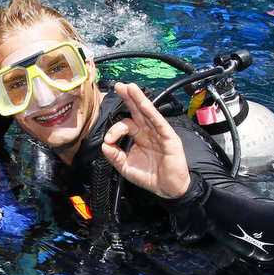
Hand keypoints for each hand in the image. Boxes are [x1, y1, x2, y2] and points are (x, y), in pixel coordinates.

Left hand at [101, 82, 190, 198]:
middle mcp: (149, 131)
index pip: (125, 125)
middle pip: (137, 110)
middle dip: (129, 97)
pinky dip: (151, 113)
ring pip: (148, 112)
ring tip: (130, 87)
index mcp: (139, 136)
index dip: (115, 130)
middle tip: (119, 85)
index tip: (109, 141)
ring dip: (139, 99)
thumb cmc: (150, 177)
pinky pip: (159, 123)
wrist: (168, 188)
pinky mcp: (169, 138)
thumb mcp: (126, 167)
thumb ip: (114, 156)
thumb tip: (104, 145)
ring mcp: (159, 133)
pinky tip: (143, 105)